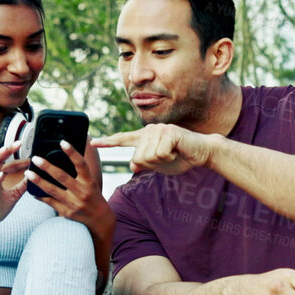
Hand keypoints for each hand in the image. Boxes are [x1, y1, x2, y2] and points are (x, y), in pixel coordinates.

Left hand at [26, 139, 112, 231]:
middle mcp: (82, 192)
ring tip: (28, 173)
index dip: (72, 152)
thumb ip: (80, 173)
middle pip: (62, 177)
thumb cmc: (93, 197)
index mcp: (89, 182)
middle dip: (47, 167)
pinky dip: (40, 195)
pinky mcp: (66, 212)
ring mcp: (73, 203)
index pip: (81, 164)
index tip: (63, 142)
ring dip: (38, 181)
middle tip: (35, 159)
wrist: (100, 220)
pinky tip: (32, 190)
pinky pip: (49, 202)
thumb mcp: (91, 183)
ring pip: (52, 190)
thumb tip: (65, 157)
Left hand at [93, 125, 219, 175]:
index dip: (108, 142)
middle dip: (152, 164)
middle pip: (137, 158)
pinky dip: (170, 157)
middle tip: (167, 157)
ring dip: (162, 160)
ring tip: (173, 152)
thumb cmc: (181, 158)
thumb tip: (132, 165)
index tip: (93, 143)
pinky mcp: (168, 132)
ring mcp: (158, 129)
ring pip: (147, 156)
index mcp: (144, 138)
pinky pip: (160, 154)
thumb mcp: (159, 165)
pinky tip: (177, 150)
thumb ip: (145, 164)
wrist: (201, 153)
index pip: (123, 140)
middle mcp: (149, 131)